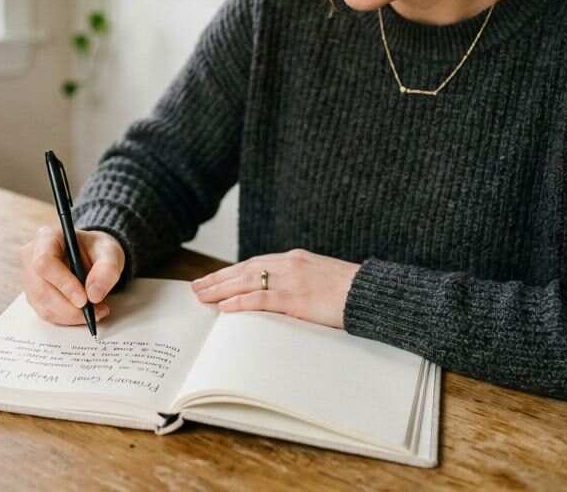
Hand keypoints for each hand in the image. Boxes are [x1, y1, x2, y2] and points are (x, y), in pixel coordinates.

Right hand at [19, 226, 124, 325]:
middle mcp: (31, 257)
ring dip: (71, 315)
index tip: (84, 299)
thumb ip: (107, 269)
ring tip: (95, 311)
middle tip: (96, 311)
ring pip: (43, 305)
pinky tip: (84, 313)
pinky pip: (46, 313)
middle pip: (42, 289)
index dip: (63, 283)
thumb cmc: (96, 250)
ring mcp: (29, 278)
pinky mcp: (34, 296)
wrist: (91, 256)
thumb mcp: (109, 252)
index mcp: (46, 237)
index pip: (45, 262)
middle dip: (70, 307)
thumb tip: (94, 295)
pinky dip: (67, 318)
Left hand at [191, 249, 360, 329]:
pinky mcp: (296, 299)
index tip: (213, 279)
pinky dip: (240, 302)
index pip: (254, 264)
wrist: (370, 293)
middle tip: (196, 287)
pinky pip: (262, 299)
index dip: (231, 272)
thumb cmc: (350, 291)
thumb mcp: (321, 277)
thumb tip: (280, 296)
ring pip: (247, 282)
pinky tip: (224, 307)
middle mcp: (289, 265)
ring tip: (201, 297)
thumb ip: (299, 280)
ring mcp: (292, 281)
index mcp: (294, 259)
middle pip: (244, 270)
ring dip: (220, 290)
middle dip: (218, 279)